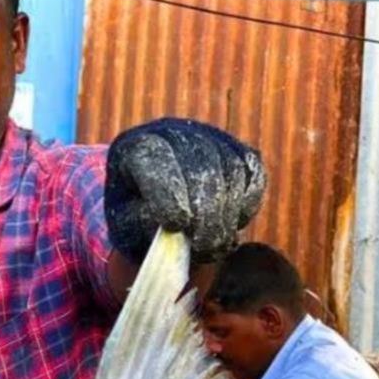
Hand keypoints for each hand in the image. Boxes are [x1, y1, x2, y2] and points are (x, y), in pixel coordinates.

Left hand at [105, 118, 266, 263]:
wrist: (151, 207)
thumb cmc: (134, 220)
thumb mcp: (126, 226)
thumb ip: (145, 225)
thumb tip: (179, 227)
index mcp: (134, 147)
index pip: (156, 159)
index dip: (169, 194)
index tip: (176, 225)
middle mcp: (172, 132)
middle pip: (201, 164)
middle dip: (205, 211)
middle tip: (203, 246)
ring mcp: (207, 136)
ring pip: (231, 169)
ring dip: (227, 212)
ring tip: (214, 244)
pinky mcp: (236, 150)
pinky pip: (252, 175)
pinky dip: (246, 204)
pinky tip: (231, 227)